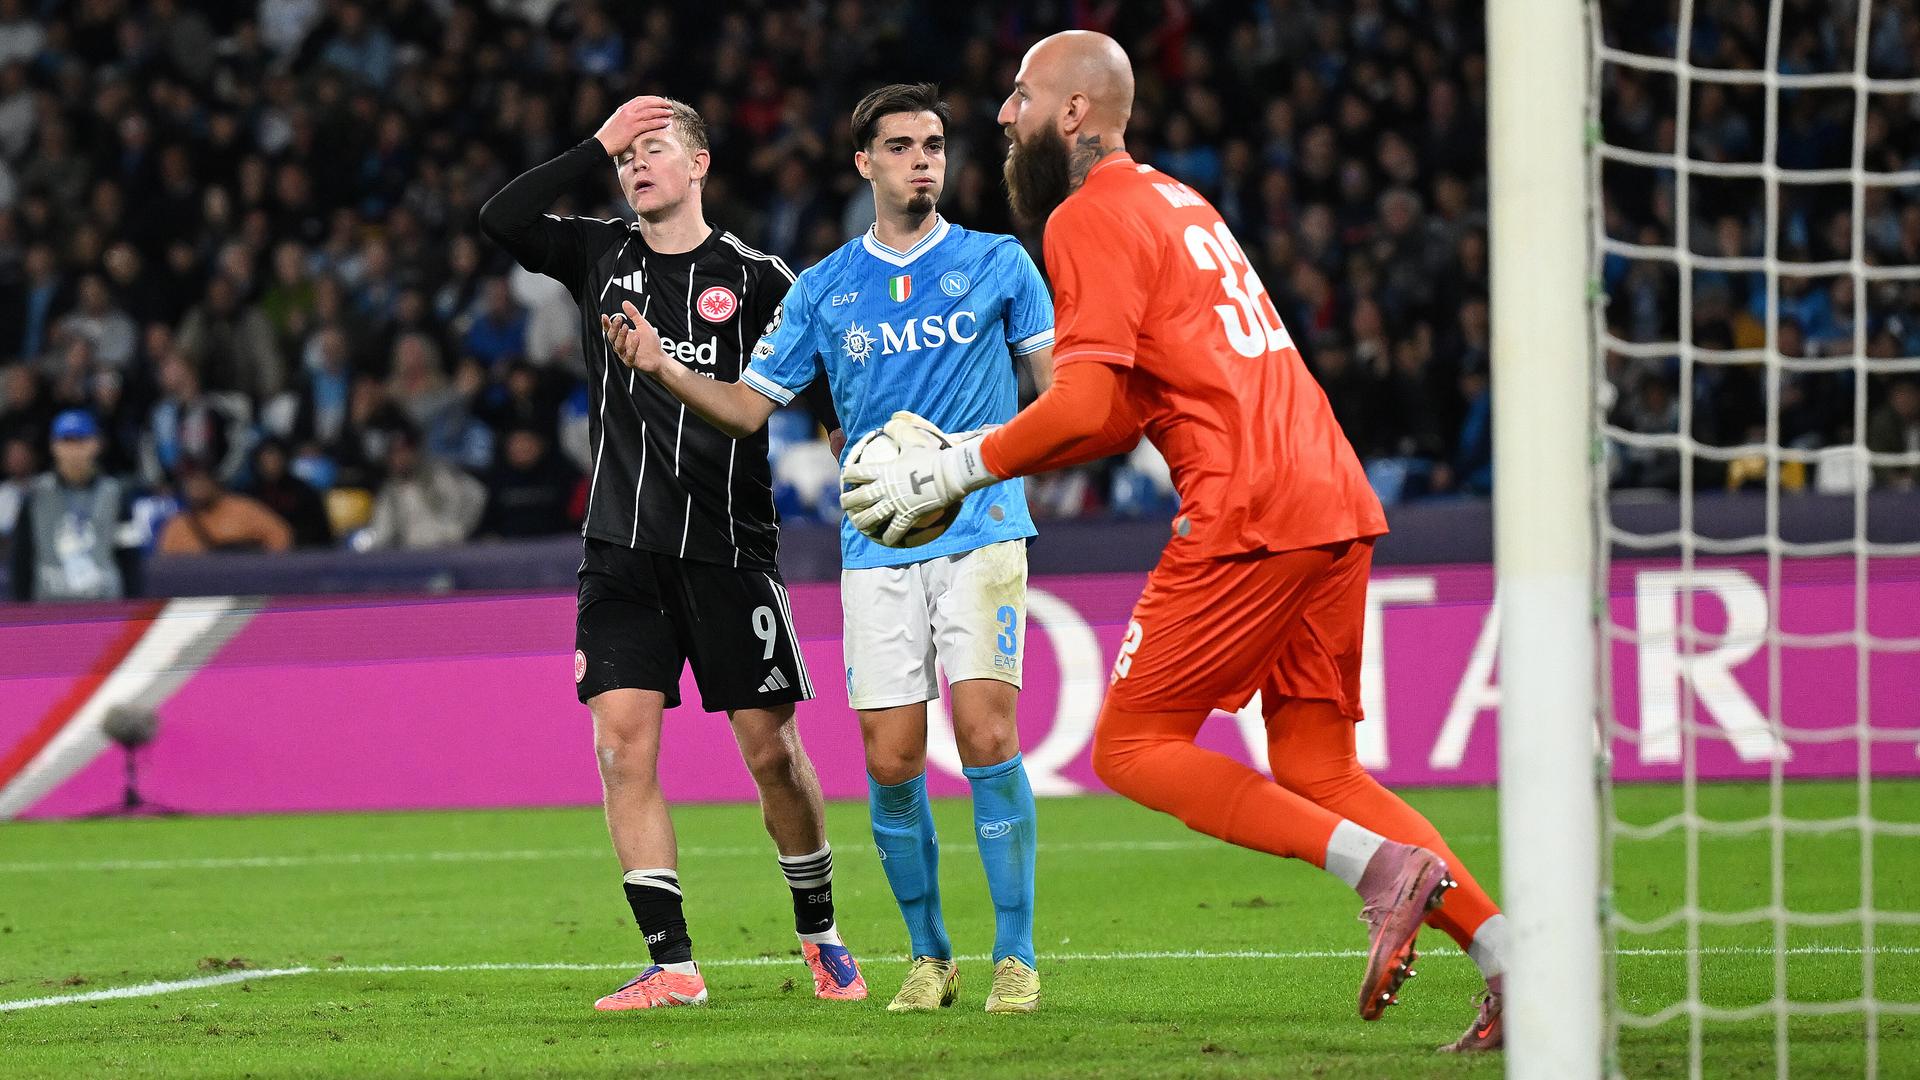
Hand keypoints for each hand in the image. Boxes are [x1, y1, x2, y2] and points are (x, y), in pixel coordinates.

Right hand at [595, 96, 674, 156]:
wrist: (601, 144)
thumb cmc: (609, 137)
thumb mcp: (617, 122)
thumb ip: (625, 118)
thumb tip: (635, 119)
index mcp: (623, 109)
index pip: (640, 99)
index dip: (652, 99)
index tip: (660, 100)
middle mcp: (627, 111)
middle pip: (647, 103)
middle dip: (659, 103)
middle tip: (669, 105)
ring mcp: (630, 119)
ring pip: (650, 113)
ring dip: (662, 112)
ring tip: (670, 113)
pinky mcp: (632, 129)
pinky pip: (649, 124)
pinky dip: (659, 122)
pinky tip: (666, 123)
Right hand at [601, 299, 667, 375]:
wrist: (659, 358)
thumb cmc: (650, 343)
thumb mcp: (642, 325)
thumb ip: (634, 315)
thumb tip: (625, 303)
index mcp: (622, 337)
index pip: (610, 330)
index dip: (606, 324)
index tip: (605, 316)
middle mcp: (621, 346)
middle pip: (611, 337)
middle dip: (614, 328)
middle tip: (619, 319)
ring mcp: (625, 355)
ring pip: (618, 346)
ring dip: (621, 336)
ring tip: (626, 327)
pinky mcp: (632, 362)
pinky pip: (629, 356)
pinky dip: (633, 347)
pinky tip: (637, 338)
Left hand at [840, 411, 999, 545]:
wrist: (949, 474)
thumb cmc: (932, 456)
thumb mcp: (913, 441)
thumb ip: (899, 430)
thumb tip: (890, 421)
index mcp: (883, 470)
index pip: (857, 472)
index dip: (848, 474)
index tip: (844, 476)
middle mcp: (884, 488)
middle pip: (858, 498)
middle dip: (847, 501)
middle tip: (844, 503)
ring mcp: (895, 504)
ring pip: (871, 516)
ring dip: (861, 521)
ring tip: (857, 523)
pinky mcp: (907, 516)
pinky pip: (894, 530)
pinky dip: (889, 536)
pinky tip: (886, 541)